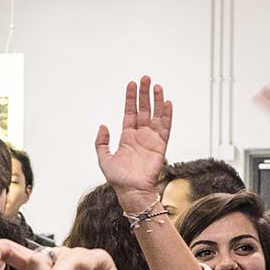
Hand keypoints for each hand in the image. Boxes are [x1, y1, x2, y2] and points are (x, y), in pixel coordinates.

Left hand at [96, 74, 173, 211]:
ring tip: (157, 86)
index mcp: (127, 137)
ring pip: (156, 115)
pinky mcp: (161, 146)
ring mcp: (151, 139)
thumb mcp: (104, 158)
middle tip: (146, 78)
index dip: (131, 98)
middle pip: (144, 109)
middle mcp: (140, 135)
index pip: (130, 112)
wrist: (131, 191)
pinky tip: (167, 103)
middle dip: (145, 94)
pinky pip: (165, 128)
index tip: (132, 84)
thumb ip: (101, 142)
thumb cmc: (118, 179)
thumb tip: (103, 125)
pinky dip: (167, 116)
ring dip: (157, 101)